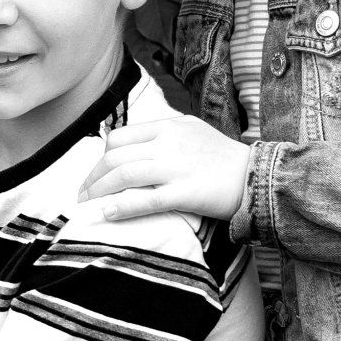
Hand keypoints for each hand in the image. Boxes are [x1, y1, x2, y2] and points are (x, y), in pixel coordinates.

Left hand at [79, 116, 252, 225]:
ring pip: (124, 175)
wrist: (258, 176)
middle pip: (115, 157)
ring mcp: (176, 167)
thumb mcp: (192, 131)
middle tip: (82, 196)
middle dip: (92, 178)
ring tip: (87, 206)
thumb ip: (164, 134)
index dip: (100, 158)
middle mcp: (169, 143)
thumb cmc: (224, 158)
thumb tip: (132, 144)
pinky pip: (145, 199)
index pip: (120, 137)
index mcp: (168, 126)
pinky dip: (121, 207)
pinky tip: (107, 214)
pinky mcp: (185, 192)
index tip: (94, 175)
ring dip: (99, 192)